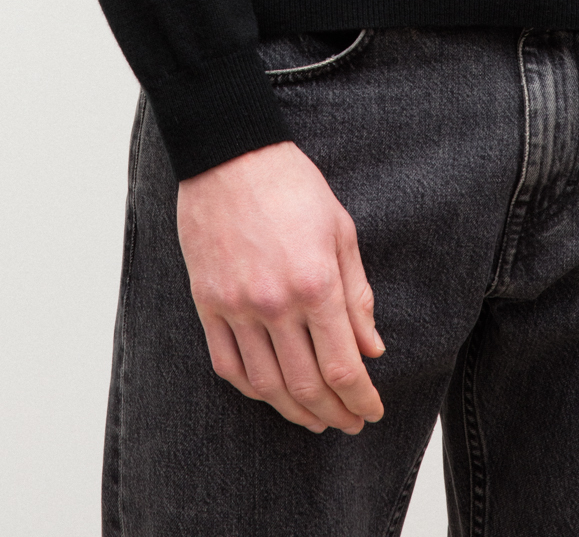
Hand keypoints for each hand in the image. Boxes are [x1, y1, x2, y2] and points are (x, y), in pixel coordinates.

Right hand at [176, 137, 385, 433]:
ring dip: (294, 411)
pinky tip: (270, 393)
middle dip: (334, 413)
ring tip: (315, 419)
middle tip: (349, 423)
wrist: (230, 154)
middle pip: (306, 385)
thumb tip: (372, 348)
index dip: (361, 398)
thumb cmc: (292, 185)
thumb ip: (357, 295)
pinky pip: (227, 365)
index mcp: (316, 282)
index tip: (372, 411)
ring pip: (266, 385)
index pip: (343, 366)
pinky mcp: (206, 303)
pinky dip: (252, 389)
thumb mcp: (340, 231)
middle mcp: (275, 303)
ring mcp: (236, 306)